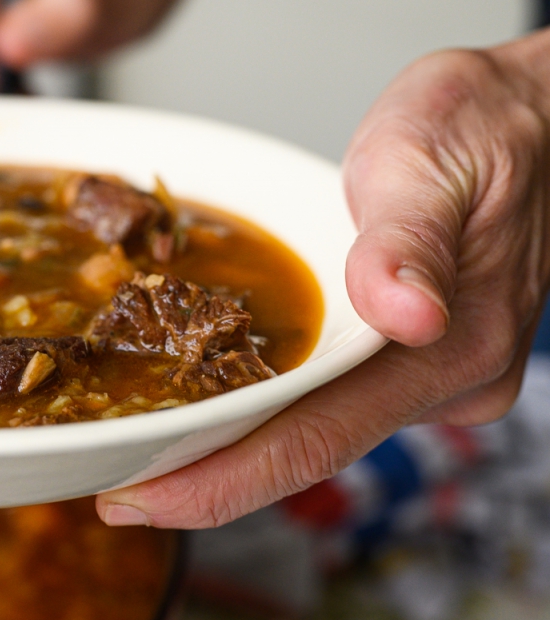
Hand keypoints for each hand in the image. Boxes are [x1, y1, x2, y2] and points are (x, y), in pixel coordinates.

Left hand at [97, 30, 549, 527]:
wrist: (530, 119)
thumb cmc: (482, 127)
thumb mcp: (433, 158)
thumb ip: (408, 237)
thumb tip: (404, 311)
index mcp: (451, 341)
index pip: (315, 439)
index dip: (219, 481)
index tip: (139, 499)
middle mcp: (442, 380)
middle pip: (301, 452)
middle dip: (202, 478)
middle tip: (111, 491)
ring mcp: (427, 378)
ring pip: (309, 432)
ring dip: (223, 450)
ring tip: (136, 456)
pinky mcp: (409, 361)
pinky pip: (321, 401)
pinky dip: (255, 412)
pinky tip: (201, 407)